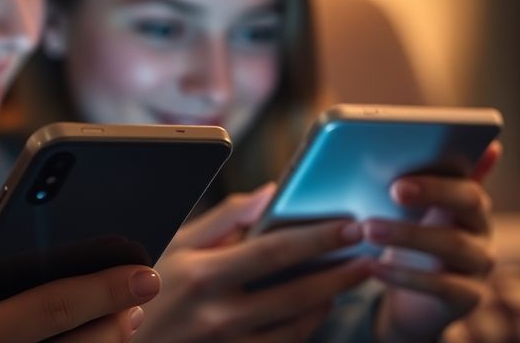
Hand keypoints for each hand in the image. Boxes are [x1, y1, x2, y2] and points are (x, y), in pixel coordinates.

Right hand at [133, 184, 372, 342]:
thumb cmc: (148, 287)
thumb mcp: (175, 245)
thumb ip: (224, 219)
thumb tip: (270, 193)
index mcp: (203, 275)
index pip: (274, 252)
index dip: (318, 238)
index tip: (351, 225)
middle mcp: (218, 315)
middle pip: (298, 293)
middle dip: (341, 272)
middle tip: (371, 254)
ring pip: (298, 326)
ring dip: (330, 300)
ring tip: (352, 277)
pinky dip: (307, 327)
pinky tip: (318, 307)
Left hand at [369, 141, 501, 342]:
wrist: (409, 301)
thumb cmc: (403, 241)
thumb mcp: (401, 212)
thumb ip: (399, 181)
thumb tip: (375, 147)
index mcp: (466, 197)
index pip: (465, 176)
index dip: (439, 173)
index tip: (403, 171)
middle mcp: (481, 226)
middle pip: (470, 201)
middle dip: (432, 192)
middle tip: (393, 190)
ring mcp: (480, 262)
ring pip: (453, 243)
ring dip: (408, 234)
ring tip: (368, 229)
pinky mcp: (470, 295)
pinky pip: (442, 285)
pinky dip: (405, 275)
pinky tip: (373, 268)